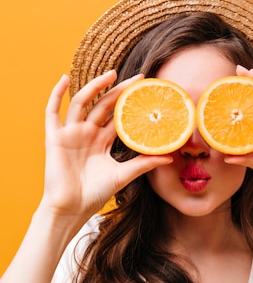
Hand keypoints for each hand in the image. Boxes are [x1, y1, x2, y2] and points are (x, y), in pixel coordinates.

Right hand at [41, 71, 171, 223]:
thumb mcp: (123, 175)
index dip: (131, 104)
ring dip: (95, 86)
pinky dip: (56, 94)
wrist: (71, 209)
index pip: (118, 116)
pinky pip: (52, 111)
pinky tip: (64, 78)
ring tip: (111, 74)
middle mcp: (87, 133)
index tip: (147, 91)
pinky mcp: (54, 137)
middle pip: (104, 105)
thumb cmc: (94, 194)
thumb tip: (170, 157)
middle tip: (138, 78)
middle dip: (119, 90)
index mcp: (102, 141)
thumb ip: (144, 164)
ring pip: (82, 102)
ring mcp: (70, 133)